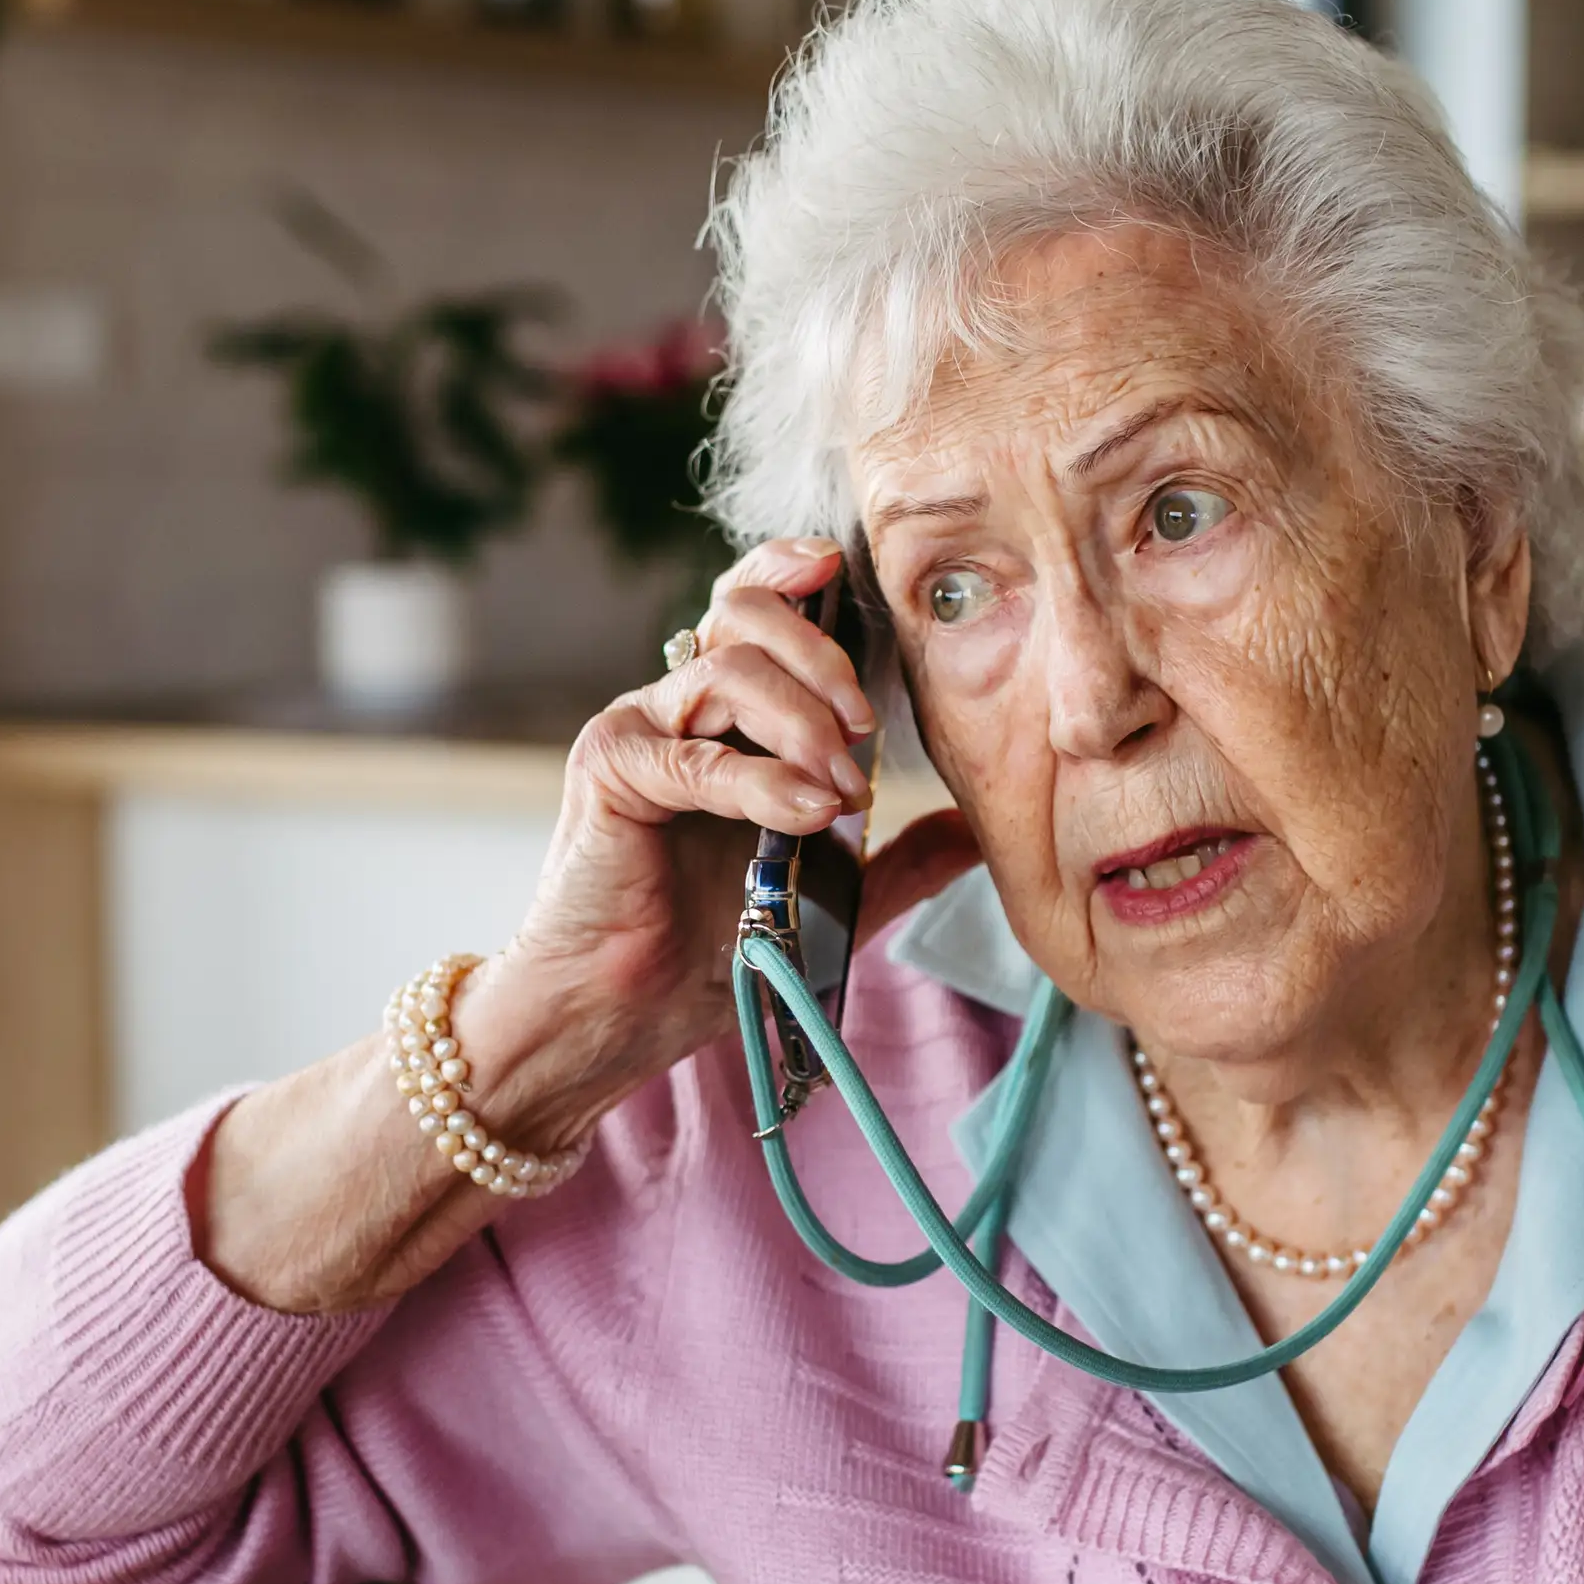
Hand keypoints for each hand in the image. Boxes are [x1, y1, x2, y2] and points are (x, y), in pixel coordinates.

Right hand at [459, 536, 881, 1135]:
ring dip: (803, 721)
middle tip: (866, 729)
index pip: (751, 610)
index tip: (841, 570)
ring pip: (728, 669)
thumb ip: (896, 859)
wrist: (619, 1014)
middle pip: (743, 616)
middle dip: (822, 658)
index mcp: (718, 718)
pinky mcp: (611, 771)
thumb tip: (971, 830)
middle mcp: (673, 708)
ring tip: (842, 792)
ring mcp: (637, 731)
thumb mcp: (824, 898)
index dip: (791, 574)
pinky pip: (699, 757)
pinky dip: (764, 781)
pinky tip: (808, 813)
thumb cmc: (700, 952)